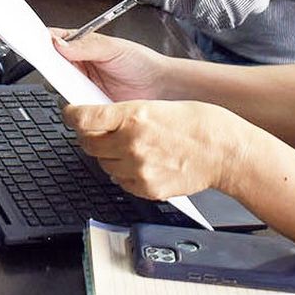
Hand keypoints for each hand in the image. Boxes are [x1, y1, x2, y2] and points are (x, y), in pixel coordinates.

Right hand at [52, 29, 168, 100]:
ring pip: (59, 87)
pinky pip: (73, 107)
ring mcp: (82, 86)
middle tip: (52, 67)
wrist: (161, 88)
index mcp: (80, 45)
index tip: (33, 45)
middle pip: (51, 65)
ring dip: (60, 87)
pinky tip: (79, 103)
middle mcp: (78, 65)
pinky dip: (73, 107)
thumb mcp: (113, 48)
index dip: (41, 41)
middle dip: (48, 66)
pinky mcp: (88, 105)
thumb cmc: (141, 63)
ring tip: (70, 85)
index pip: (53, 40)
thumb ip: (86, 45)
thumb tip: (59, 43)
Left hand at [64, 99, 245, 201]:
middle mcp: (131, 143)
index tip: (70, 113)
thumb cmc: (197, 124)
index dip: (71, 115)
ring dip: (107, 155)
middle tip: (97, 131)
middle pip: (88, 143)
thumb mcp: (154, 105)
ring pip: (102, 164)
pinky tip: (140, 162)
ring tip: (128, 146)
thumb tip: (98, 119)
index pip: (83, 118)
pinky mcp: (146, 188)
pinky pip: (120, 181)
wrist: (223, 151)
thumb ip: (123, 115)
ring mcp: (138, 168)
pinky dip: (123, 172)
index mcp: (133, 116)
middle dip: (88, 136)